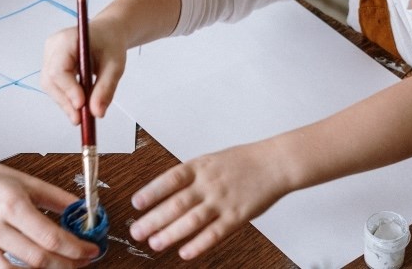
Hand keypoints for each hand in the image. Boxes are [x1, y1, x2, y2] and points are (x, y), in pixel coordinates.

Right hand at [0, 159, 97, 267]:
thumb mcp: (23, 179)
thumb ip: (55, 197)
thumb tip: (82, 210)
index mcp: (10, 204)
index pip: (51, 237)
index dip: (76, 248)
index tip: (91, 250)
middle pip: (38, 260)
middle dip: (67, 264)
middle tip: (80, 262)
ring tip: (55, 267)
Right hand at [41, 17, 128, 122]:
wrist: (107, 33)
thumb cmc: (110, 44)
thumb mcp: (115, 65)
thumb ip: (106, 88)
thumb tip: (97, 113)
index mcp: (67, 39)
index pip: (58, 68)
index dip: (68, 89)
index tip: (81, 105)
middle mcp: (53, 46)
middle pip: (50, 80)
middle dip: (65, 102)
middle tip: (81, 120)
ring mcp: (49, 55)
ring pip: (50, 86)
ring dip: (65, 103)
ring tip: (82, 116)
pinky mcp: (51, 65)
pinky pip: (54, 86)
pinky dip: (65, 98)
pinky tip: (78, 106)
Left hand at [128, 142, 290, 259]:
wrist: (275, 163)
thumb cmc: (243, 161)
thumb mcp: (211, 160)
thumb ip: (191, 176)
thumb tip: (165, 192)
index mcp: (200, 167)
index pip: (170, 179)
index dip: (151, 192)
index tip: (136, 204)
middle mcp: (209, 184)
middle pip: (176, 203)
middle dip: (154, 219)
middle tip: (137, 231)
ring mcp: (222, 201)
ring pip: (192, 220)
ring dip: (171, 233)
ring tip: (155, 243)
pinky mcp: (237, 216)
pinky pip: (215, 233)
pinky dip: (199, 244)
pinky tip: (185, 252)